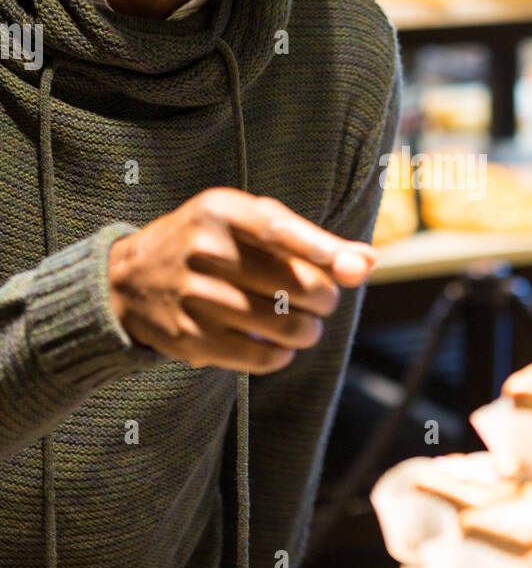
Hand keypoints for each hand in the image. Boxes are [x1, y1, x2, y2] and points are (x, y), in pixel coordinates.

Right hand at [108, 187, 375, 373]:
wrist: (128, 280)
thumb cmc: (209, 244)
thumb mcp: (247, 224)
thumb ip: (309, 240)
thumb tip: (367, 262)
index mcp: (219, 211)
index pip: (277, 229)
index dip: (321, 250)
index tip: (352, 267)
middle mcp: (202, 250)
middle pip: (290, 283)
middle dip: (323, 298)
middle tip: (323, 301)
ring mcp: (192, 296)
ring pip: (280, 325)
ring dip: (307, 331)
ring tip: (306, 326)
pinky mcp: (188, 337)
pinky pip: (258, 356)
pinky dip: (281, 355)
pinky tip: (281, 347)